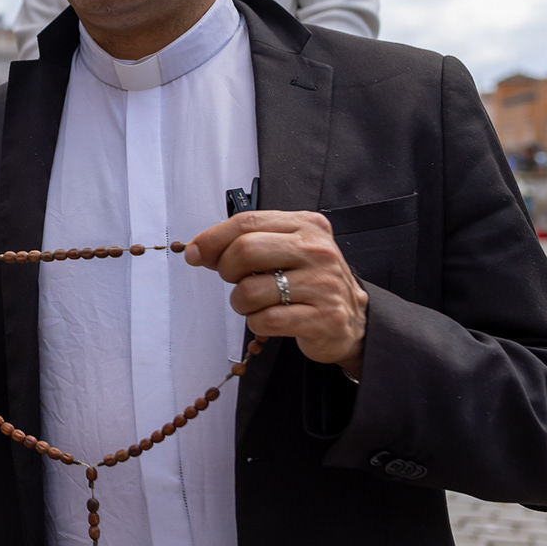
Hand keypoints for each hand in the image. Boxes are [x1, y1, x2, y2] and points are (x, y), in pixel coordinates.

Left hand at [184, 211, 367, 376]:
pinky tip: (271, 319)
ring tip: (257, 303)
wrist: (352, 319)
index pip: (246, 222)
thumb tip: (197, 250)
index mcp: (306, 225)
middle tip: (235, 281)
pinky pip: (266, 320)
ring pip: (250, 291)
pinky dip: (257, 323)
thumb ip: (245, 242)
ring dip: (241, 302)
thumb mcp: (284, 249)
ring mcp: (323, 284)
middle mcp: (317, 251)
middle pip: (245, 251)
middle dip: (226, 270)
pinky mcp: (324, 318)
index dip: (212, 239)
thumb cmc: (308, 281)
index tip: (194, 253)